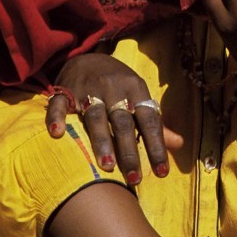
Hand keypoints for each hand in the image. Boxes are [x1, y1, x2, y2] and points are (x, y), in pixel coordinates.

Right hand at [45, 53, 180, 184]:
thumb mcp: (139, 97)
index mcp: (135, 90)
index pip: (149, 120)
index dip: (156, 145)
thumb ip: (156, 123)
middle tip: (134, 178)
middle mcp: (113, 89)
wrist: (88, 57)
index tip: (162, 172)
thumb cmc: (119, 85)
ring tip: (107, 166)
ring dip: (101, 141)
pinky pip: (59, 104)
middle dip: (129, 151)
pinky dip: (57, 118)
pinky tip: (57, 134)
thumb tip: (180, 144)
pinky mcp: (64, 90)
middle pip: (123, 121)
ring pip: (95, 116)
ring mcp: (88, 89)